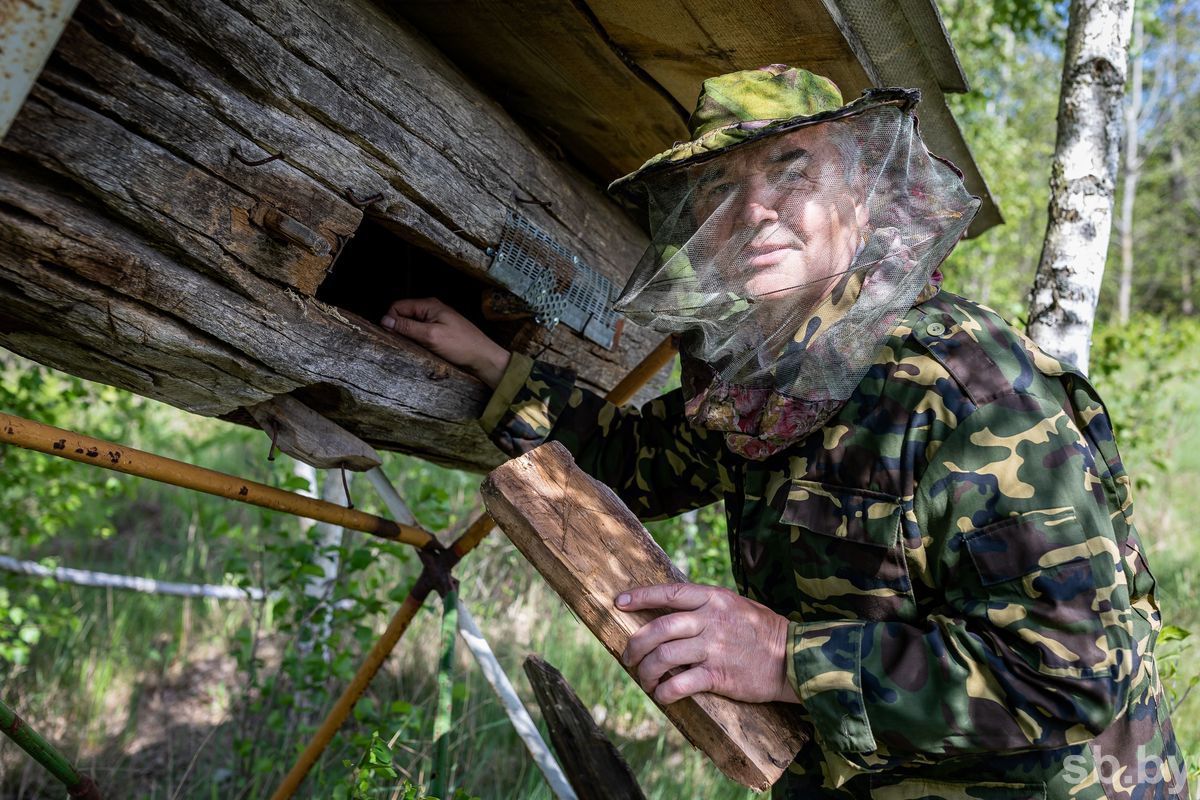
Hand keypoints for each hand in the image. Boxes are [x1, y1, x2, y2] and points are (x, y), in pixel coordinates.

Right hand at [381, 298, 510, 387]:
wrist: (483, 357)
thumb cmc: (461, 345)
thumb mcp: (431, 336)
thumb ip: (407, 327)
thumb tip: (384, 320)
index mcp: (428, 305)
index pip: (397, 306)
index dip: (391, 320)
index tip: (393, 336)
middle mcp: (430, 309)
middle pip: (403, 315)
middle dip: (399, 328)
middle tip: (403, 344)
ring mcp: (435, 320)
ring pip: (411, 325)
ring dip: (408, 336)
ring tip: (413, 348)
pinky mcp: (439, 331)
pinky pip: (420, 333)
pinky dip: (417, 340)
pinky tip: (421, 349)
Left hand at [616, 583, 796, 704]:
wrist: (792, 658)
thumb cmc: (762, 631)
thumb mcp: (735, 605)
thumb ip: (706, 606)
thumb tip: (672, 611)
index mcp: (712, 598)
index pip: (669, 593)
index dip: (640, 597)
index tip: (619, 603)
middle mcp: (709, 620)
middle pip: (658, 628)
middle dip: (636, 644)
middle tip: (628, 657)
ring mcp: (713, 647)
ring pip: (663, 656)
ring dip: (646, 671)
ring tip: (644, 680)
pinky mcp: (718, 674)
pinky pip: (680, 683)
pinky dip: (664, 691)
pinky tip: (661, 695)